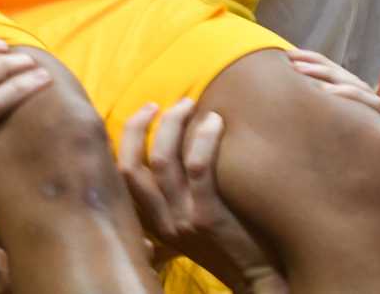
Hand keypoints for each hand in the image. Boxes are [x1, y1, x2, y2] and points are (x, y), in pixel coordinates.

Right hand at [119, 101, 284, 293]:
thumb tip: (171, 150)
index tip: (145, 112)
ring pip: (163, 161)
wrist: (258, 279)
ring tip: (190, 104)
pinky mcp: (207, 219)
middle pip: (132, 165)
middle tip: (163, 103)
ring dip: (173, 124)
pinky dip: (204, 140)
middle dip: (141, 125)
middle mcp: (160, 223)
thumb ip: (174, 199)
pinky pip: (199, 169)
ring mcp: (182, 222)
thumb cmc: (230, 246)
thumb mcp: (190, 226)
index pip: (121, 175)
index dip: (127, 137)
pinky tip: (215, 122)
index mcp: (152, 223)